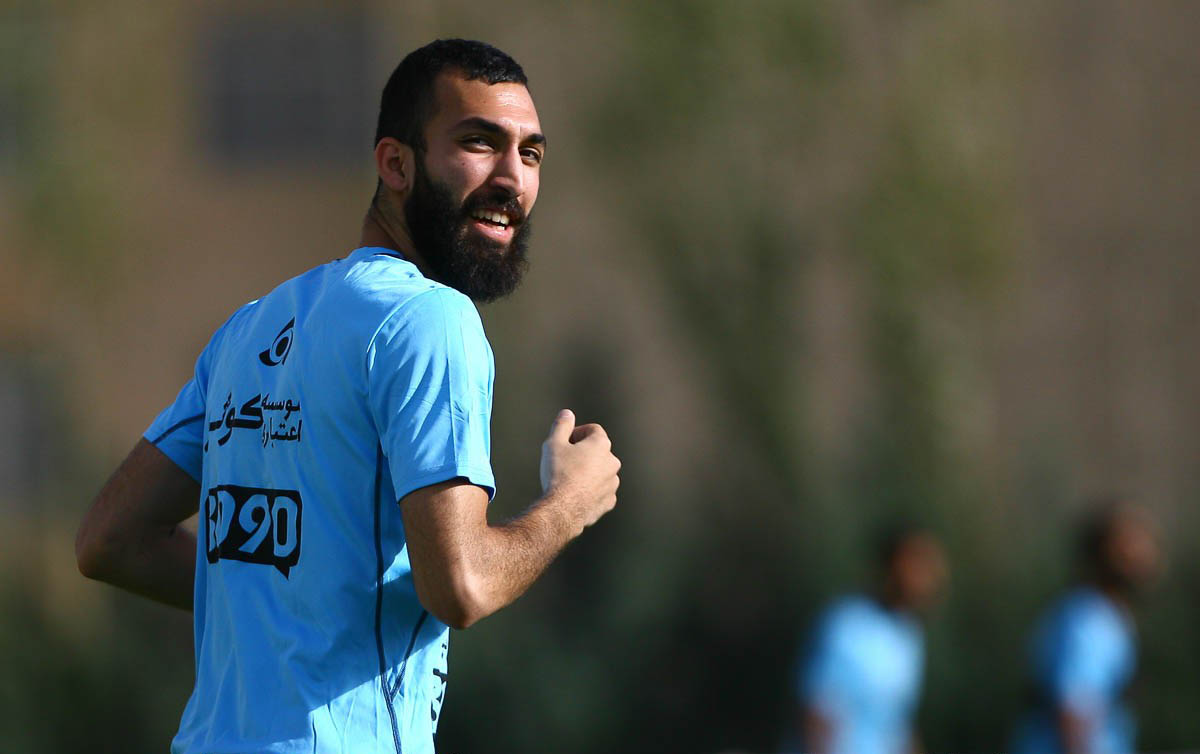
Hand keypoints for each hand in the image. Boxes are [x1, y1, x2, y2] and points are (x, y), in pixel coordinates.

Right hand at [539, 409, 620, 532]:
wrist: (563, 509)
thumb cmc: (558, 473)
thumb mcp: (553, 443)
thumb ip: (562, 425)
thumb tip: (567, 413)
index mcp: (601, 444)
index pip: (592, 430)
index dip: (576, 433)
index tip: (564, 443)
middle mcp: (612, 462)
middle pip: (597, 451)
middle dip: (582, 453)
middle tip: (563, 461)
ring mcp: (612, 483)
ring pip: (599, 472)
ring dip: (587, 472)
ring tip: (568, 480)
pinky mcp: (608, 501)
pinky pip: (600, 491)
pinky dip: (590, 490)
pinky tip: (574, 494)